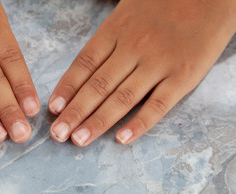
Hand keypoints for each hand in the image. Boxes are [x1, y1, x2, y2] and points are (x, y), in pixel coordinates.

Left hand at [48, 0, 235, 145]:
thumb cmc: (161, 6)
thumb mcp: (125, 14)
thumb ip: (105, 42)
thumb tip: (81, 73)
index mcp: (115, 31)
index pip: (84, 65)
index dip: (66, 88)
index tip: (53, 110)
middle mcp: (134, 48)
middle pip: (98, 85)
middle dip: (75, 112)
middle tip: (57, 134)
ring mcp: (158, 63)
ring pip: (122, 98)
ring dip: (98, 121)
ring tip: (78, 139)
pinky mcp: (183, 76)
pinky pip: (158, 104)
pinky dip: (139, 124)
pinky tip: (121, 139)